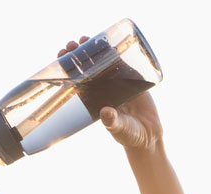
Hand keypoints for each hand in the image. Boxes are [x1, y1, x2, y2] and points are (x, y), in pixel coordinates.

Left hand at [58, 37, 163, 152]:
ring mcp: (118, 84)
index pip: (76, 81)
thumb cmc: (129, 136)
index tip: (61, 57)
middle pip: (88, 68)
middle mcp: (103, 90)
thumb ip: (113, 123)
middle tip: (72, 45)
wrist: (149, 136)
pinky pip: (125, 64)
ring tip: (86, 39)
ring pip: (104, 63)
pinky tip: (113, 41)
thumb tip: (106, 113)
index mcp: (94, 101)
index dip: (68, 69)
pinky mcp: (134, 81)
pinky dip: (119, 53)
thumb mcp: (120, 129)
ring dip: (96, 50)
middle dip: (79, 55)